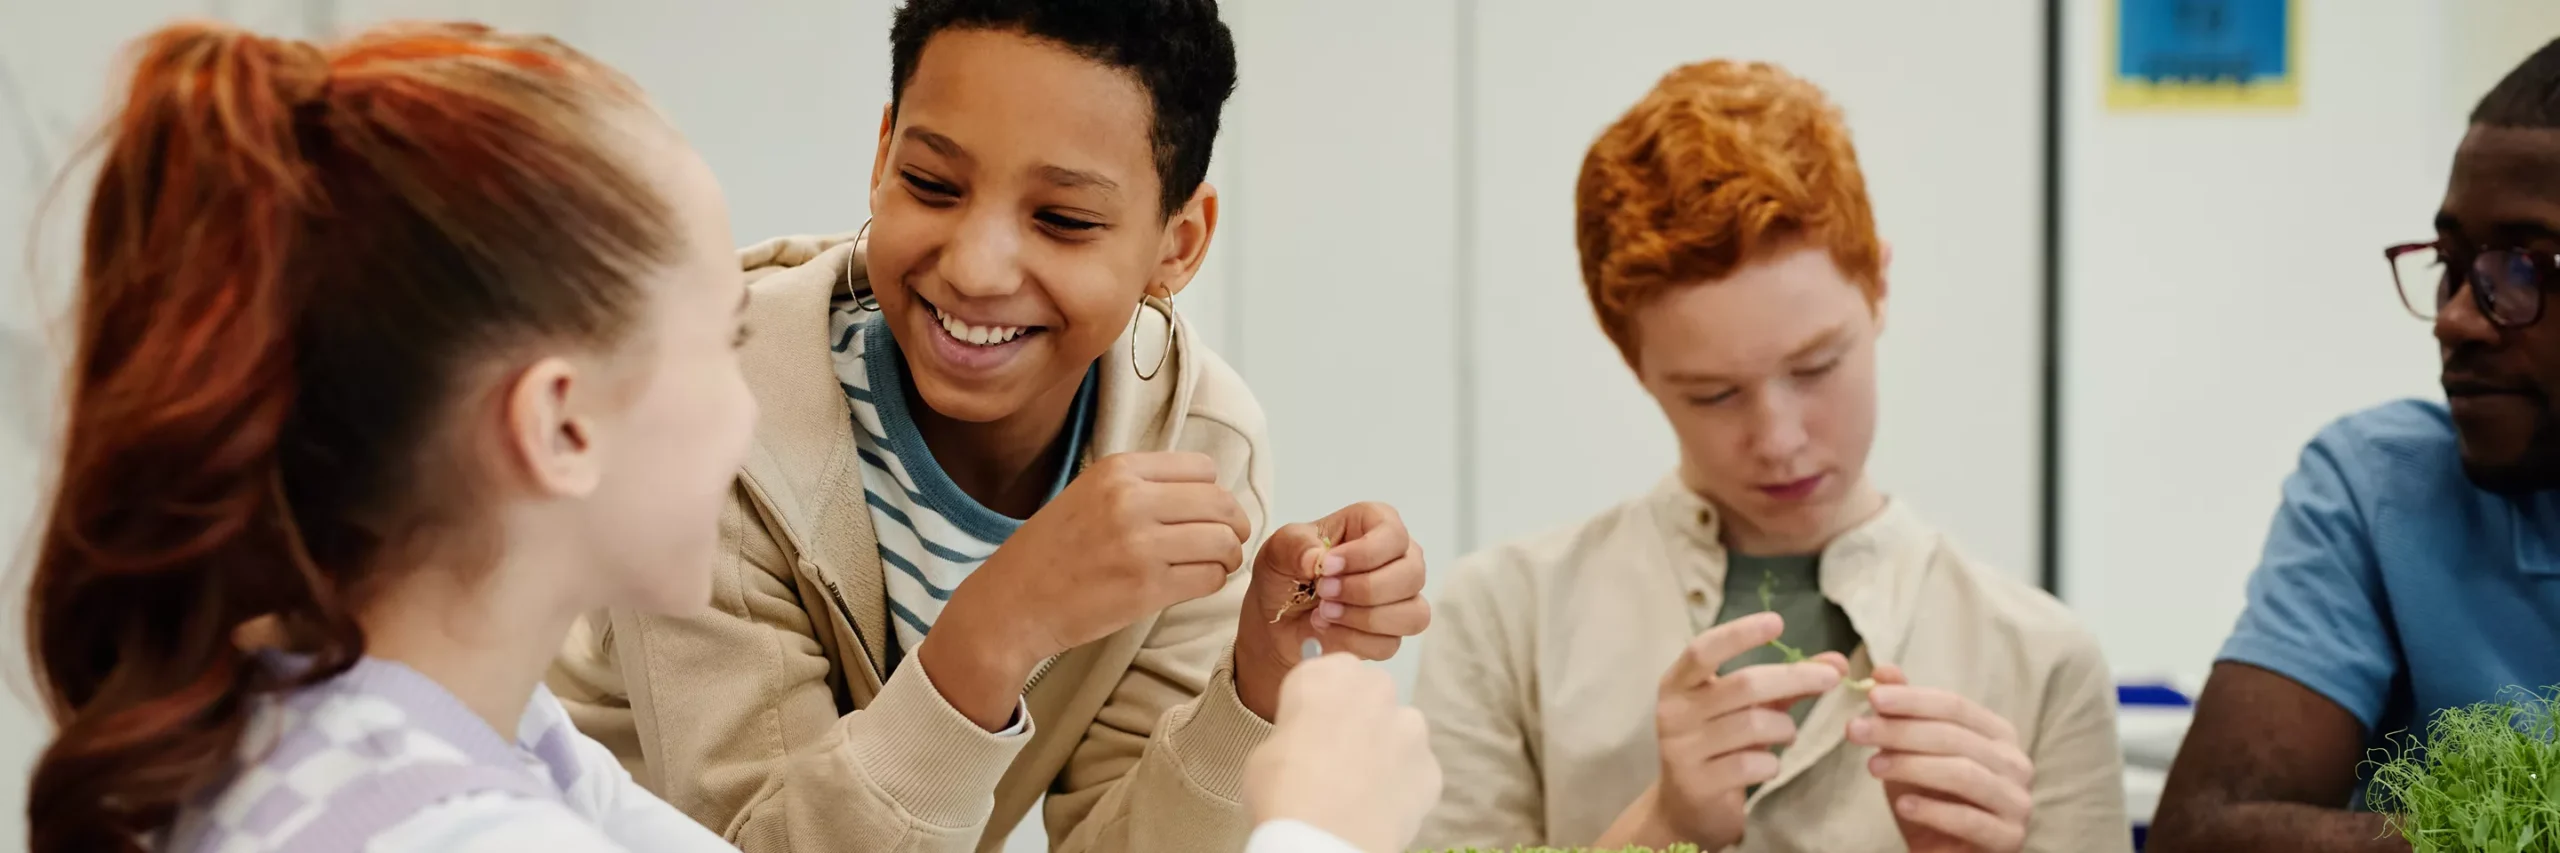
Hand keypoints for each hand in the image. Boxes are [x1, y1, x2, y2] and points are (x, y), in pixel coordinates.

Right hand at [921, 452, 1250, 727]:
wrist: (1011, 603)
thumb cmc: (1051, 551)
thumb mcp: (1088, 494)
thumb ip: (1140, 485)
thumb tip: (1205, 491)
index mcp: (1118, 470)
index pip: (1204, 469)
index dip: (1214, 493)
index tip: (1209, 513)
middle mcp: (1130, 500)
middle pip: (1221, 503)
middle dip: (1234, 524)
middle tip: (1227, 542)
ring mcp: (1139, 545)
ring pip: (1222, 542)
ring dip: (1227, 556)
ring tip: (1215, 565)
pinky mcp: (1145, 589)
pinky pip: (1209, 578)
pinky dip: (1213, 582)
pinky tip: (1195, 583)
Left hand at [1233, 501, 1427, 718]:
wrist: (1276, 620)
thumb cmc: (1285, 574)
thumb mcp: (1278, 550)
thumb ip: (1294, 546)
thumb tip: (1318, 559)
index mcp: (1376, 524)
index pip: (1393, 535)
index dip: (1364, 554)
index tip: (1327, 566)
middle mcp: (1399, 558)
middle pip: (1411, 575)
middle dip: (1364, 589)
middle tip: (1324, 592)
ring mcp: (1402, 598)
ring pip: (1411, 614)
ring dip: (1363, 618)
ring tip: (1324, 612)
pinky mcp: (1392, 633)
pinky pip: (1389, 643)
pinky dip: (1353, 640)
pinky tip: (1327, 629)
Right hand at [1244, 650, 1440, 852]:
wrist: (1323, 838)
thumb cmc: (1281, 789)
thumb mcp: (1270, 747)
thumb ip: (1300, 730)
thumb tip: (1310, 744)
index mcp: (1329, 674)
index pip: (1328, 674)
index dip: (1320, 705)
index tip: (1311, 729)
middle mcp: (1377, 690)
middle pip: (1371, 697)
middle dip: (1359, 720)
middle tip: (1335, 759)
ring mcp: (1411, 729)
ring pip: (1400, 732)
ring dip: (1385, 751)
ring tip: (1359, 788)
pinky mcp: (1431, 768)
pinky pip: (1415, 771)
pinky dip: (1402, 786)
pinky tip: (1378, 809)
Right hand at [1599, 612, 1845, 849]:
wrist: (1686, 808)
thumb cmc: (1719, 747)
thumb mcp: (1745, 709)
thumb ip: (1786, 684)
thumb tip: (1836, 662)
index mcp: (1678, 684)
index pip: (1705, 649)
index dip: (1740, 634)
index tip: (1777, 622)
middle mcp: (1675, 712)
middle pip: (1744, 685)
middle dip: (1794, 678)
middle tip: (1831, 678)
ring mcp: (1683, 748)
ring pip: (1754, 725)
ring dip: (1784, 728)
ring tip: (1787, 734)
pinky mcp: (1698, 783)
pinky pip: (1752, 764)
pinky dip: (1772, 763)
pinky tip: (1769, 765)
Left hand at [1846, 664, 2034, 852]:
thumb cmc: (1931, 798)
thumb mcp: (1911, 753)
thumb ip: (1904, 713)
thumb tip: (1882, 671)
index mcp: (1998, 734)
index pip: (1954, 706)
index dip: (1912, 699)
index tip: (1872, 697)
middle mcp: (2016, 763)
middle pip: (1954, 737)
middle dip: (1900, 731)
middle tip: (1856, 731)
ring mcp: (2017, 802)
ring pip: (1963, 773)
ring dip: (1912, 766)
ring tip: (1872, 767)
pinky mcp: (2009, 838)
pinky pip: (1970, 819)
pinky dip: (1933, 810)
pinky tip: (1902, 805)